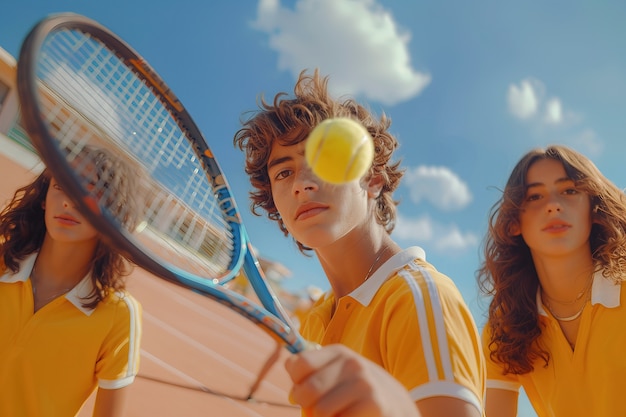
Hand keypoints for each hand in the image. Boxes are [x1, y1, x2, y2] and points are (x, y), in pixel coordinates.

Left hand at [285, 344, 418, 416]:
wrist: (398, 405)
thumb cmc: (358, 390)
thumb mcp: (339, 372)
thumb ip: (314, 371)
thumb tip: (291, 380)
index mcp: (339, 352)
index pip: (299, 364)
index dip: (295, 382)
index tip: (302, 389)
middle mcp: (352, 364)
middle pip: (306, 391)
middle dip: (305, 405)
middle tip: (317, 409)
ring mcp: (364, 384)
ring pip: (319, 412)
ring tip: (338, 413)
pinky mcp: (373, 404)